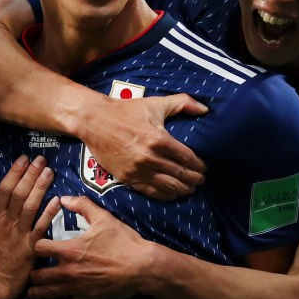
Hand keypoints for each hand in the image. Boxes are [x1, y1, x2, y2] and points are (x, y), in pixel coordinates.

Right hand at [0, 155, 60, 298]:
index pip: (4, 190)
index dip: (14, 172)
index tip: (23, 159)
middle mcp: (8, 224)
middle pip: (21, 193)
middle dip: (31, 174)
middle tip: (40, 160)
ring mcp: (21, 235)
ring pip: (32, 206)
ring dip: (41, 187)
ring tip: (49, 172)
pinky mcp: (32, 248)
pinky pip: (43, 228)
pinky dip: (50, 213)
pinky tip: (58, 200)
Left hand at [29, 195, 153, 298]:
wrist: (142, 266)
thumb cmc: (123, 241)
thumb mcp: (103, 218)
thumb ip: (82, 205)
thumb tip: (64, 198)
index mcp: (68, 250)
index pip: (38, 248)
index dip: (36, 245)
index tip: (39, 245)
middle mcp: (67, 271)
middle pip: (37, 275)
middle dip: (33, 272)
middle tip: (33, 270)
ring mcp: (76, 288)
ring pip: (46, 293)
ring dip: (38, 292)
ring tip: (34, 291)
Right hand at [76, 94, 206, 199]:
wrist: (94, 121)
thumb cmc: (125, 111)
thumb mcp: (155, 104)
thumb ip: (182, 103)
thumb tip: (204, 109)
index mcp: (159, 139)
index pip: (188, 158)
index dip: (200, 165)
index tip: (204, 167)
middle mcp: (150, 157)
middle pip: (181, 175)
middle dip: (195, 179)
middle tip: (201, 179)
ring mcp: (138, 170)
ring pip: (169, 187)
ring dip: (183, 189)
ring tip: (190, 188)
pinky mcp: (128, 178)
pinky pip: (152, 192)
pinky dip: (166, 195)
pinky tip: (173, 193)